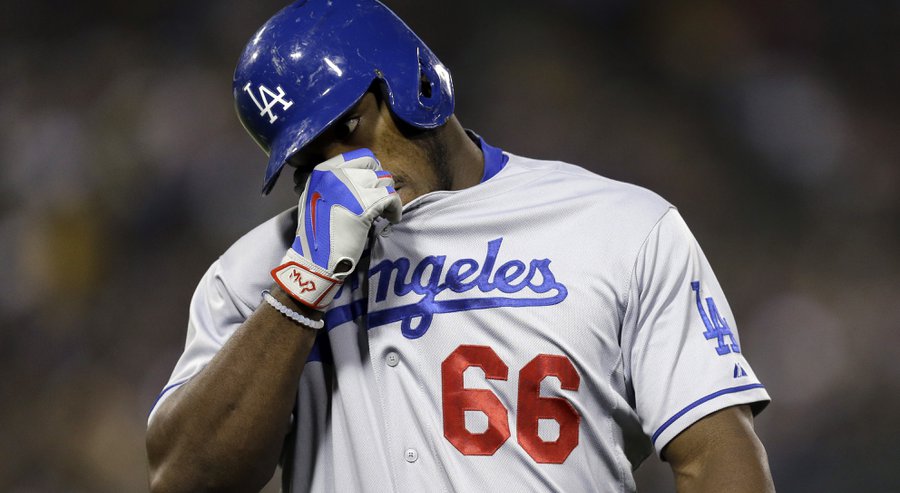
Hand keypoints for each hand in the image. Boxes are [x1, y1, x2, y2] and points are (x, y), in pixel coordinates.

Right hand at [272, 149, 401, 308]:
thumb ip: (333, 183)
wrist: (315, 258)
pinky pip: (392, 198)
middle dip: (380, 183)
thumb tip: (359, 177)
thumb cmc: (317, 232)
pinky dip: (395, 209)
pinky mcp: (364, 205)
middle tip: (379, 199)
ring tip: (384, 212)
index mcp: (324, 170)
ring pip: (385, 181)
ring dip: (388, 197)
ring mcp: (351, 188)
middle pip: (375, 168)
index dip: (372, 170)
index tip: (373, 184)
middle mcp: (337, 174)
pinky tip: (391, 219)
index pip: (361, 156)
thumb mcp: (316, 197)